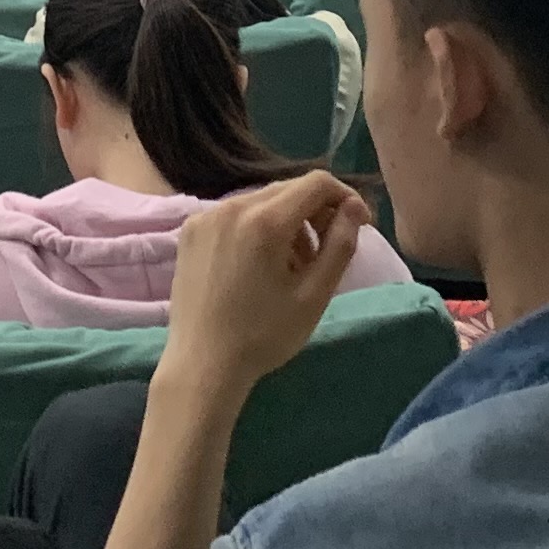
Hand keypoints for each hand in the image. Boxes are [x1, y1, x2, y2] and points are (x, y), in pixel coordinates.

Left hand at [160, 172, 372, 402]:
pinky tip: (258, 266)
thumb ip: (341, 245)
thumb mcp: (314, 295)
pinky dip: (256, 228)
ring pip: (261, 201)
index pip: (316, 183)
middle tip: (325, 253)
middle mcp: (232, 207)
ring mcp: (205, 217)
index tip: (358, 226)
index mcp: (264, 221)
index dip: (345, 198)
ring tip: (292, 266)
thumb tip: (356, 207)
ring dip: (287, 222)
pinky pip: (235, 215)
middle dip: (316, 213)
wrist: (203, 365)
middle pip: (288, 190)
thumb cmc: (264, 335)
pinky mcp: (190, 231)